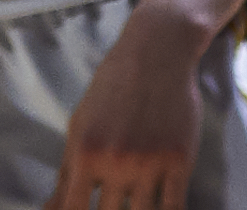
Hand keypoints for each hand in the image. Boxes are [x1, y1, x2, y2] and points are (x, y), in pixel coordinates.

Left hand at [44, 3, 207, 209]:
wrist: (155, 53)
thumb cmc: (111, 90)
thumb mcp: (80, 125)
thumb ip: (67, 172)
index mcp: (85, 151)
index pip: (72, 208)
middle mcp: (115, 160)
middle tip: (110, 205)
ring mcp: (149, 163)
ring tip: (129, 206)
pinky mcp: (179, 162)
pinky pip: (174, 209)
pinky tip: (159, 209)